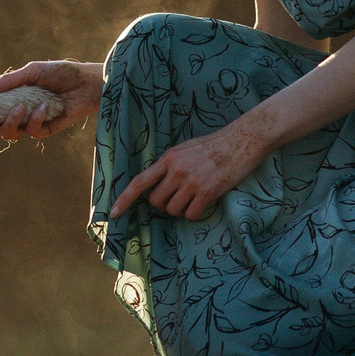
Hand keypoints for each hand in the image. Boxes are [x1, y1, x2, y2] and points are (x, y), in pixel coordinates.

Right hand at [0, 60, 103, 138]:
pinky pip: (32, 132)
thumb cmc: (60, 73)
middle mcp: (20, 111)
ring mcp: (32, 122)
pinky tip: (45, 106)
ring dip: (13, 120)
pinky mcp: (46, 129)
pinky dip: (35, 119)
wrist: (87, 82)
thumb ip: (9, 81)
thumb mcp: (33, 72)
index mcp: (13, 97)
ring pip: (11, 133)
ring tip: (24, 105)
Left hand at [108, 122, 266, 221]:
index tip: (114, 213)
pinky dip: (195, 213)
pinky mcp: (207, 192)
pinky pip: (191, 214)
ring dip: (181, 209)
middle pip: (156, 202)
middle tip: (177, 198)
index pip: (140, 182)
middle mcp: (176, 170)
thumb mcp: (185, 149)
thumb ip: (170, 165)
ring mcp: (192, 182)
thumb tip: (157, 184)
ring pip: (173, 210)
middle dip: (163, 205)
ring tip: (194, 197)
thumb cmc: (214, 145)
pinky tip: (204, 202)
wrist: (241, 141)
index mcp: (168, 158)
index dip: (124, 199)